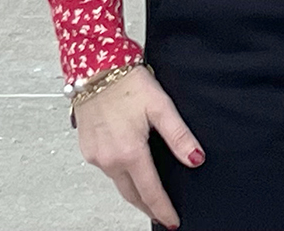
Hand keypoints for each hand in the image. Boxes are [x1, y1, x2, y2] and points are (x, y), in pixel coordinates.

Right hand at [75, 67, 203, 226]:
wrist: (95, 68)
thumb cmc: (128, 82)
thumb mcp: (160, 106)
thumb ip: (179, 135)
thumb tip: (196, 159)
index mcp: (129, 152)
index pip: (150, 191)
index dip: (162, 209)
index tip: (173, 222)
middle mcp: (109, 160)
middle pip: (131, 194)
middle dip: (148, 207)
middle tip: (162, 214)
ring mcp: (95, 156)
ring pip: (118, 183)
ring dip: (134, 191)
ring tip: (149, 194)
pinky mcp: (87, 149)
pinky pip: (106, 169)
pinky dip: (120, 175)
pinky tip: (130, 169)